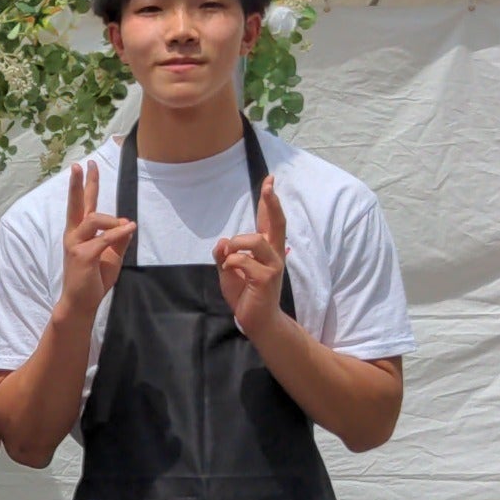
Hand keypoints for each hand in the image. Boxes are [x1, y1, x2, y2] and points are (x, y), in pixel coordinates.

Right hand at [55, 161, 136, 320]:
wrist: (81, 302)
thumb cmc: (93, 279)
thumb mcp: (111, 255)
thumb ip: (118, 239)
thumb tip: (127, 223)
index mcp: (79, 232)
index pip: (82, 204)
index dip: (85, 184)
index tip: (87, 165)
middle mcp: (74, 234)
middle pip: (77, 203)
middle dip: (80, 183)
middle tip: (82, 164)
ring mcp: (76, 244)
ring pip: (94, 219)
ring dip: (112, 220)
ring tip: (125, 224)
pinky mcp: (83, 255)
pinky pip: (104, 239)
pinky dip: (118, 233)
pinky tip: (129, 228)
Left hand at [215, 173, 287, 336]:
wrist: (256, 320)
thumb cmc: (244, 294)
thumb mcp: (227, 271)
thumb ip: (224, 255)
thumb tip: (222, 240)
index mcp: (266, 250)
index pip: (269, 220)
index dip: (269, 201)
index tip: (270, 179)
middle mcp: (274, 254)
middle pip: (278, 222)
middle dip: (272, 203)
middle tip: (269, 186)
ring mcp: (273, 265)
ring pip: (255, 240)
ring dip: (237, 244)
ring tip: (229, 258)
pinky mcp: (267, 278)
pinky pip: (244, 261)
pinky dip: (231, 263)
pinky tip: (229, 271)